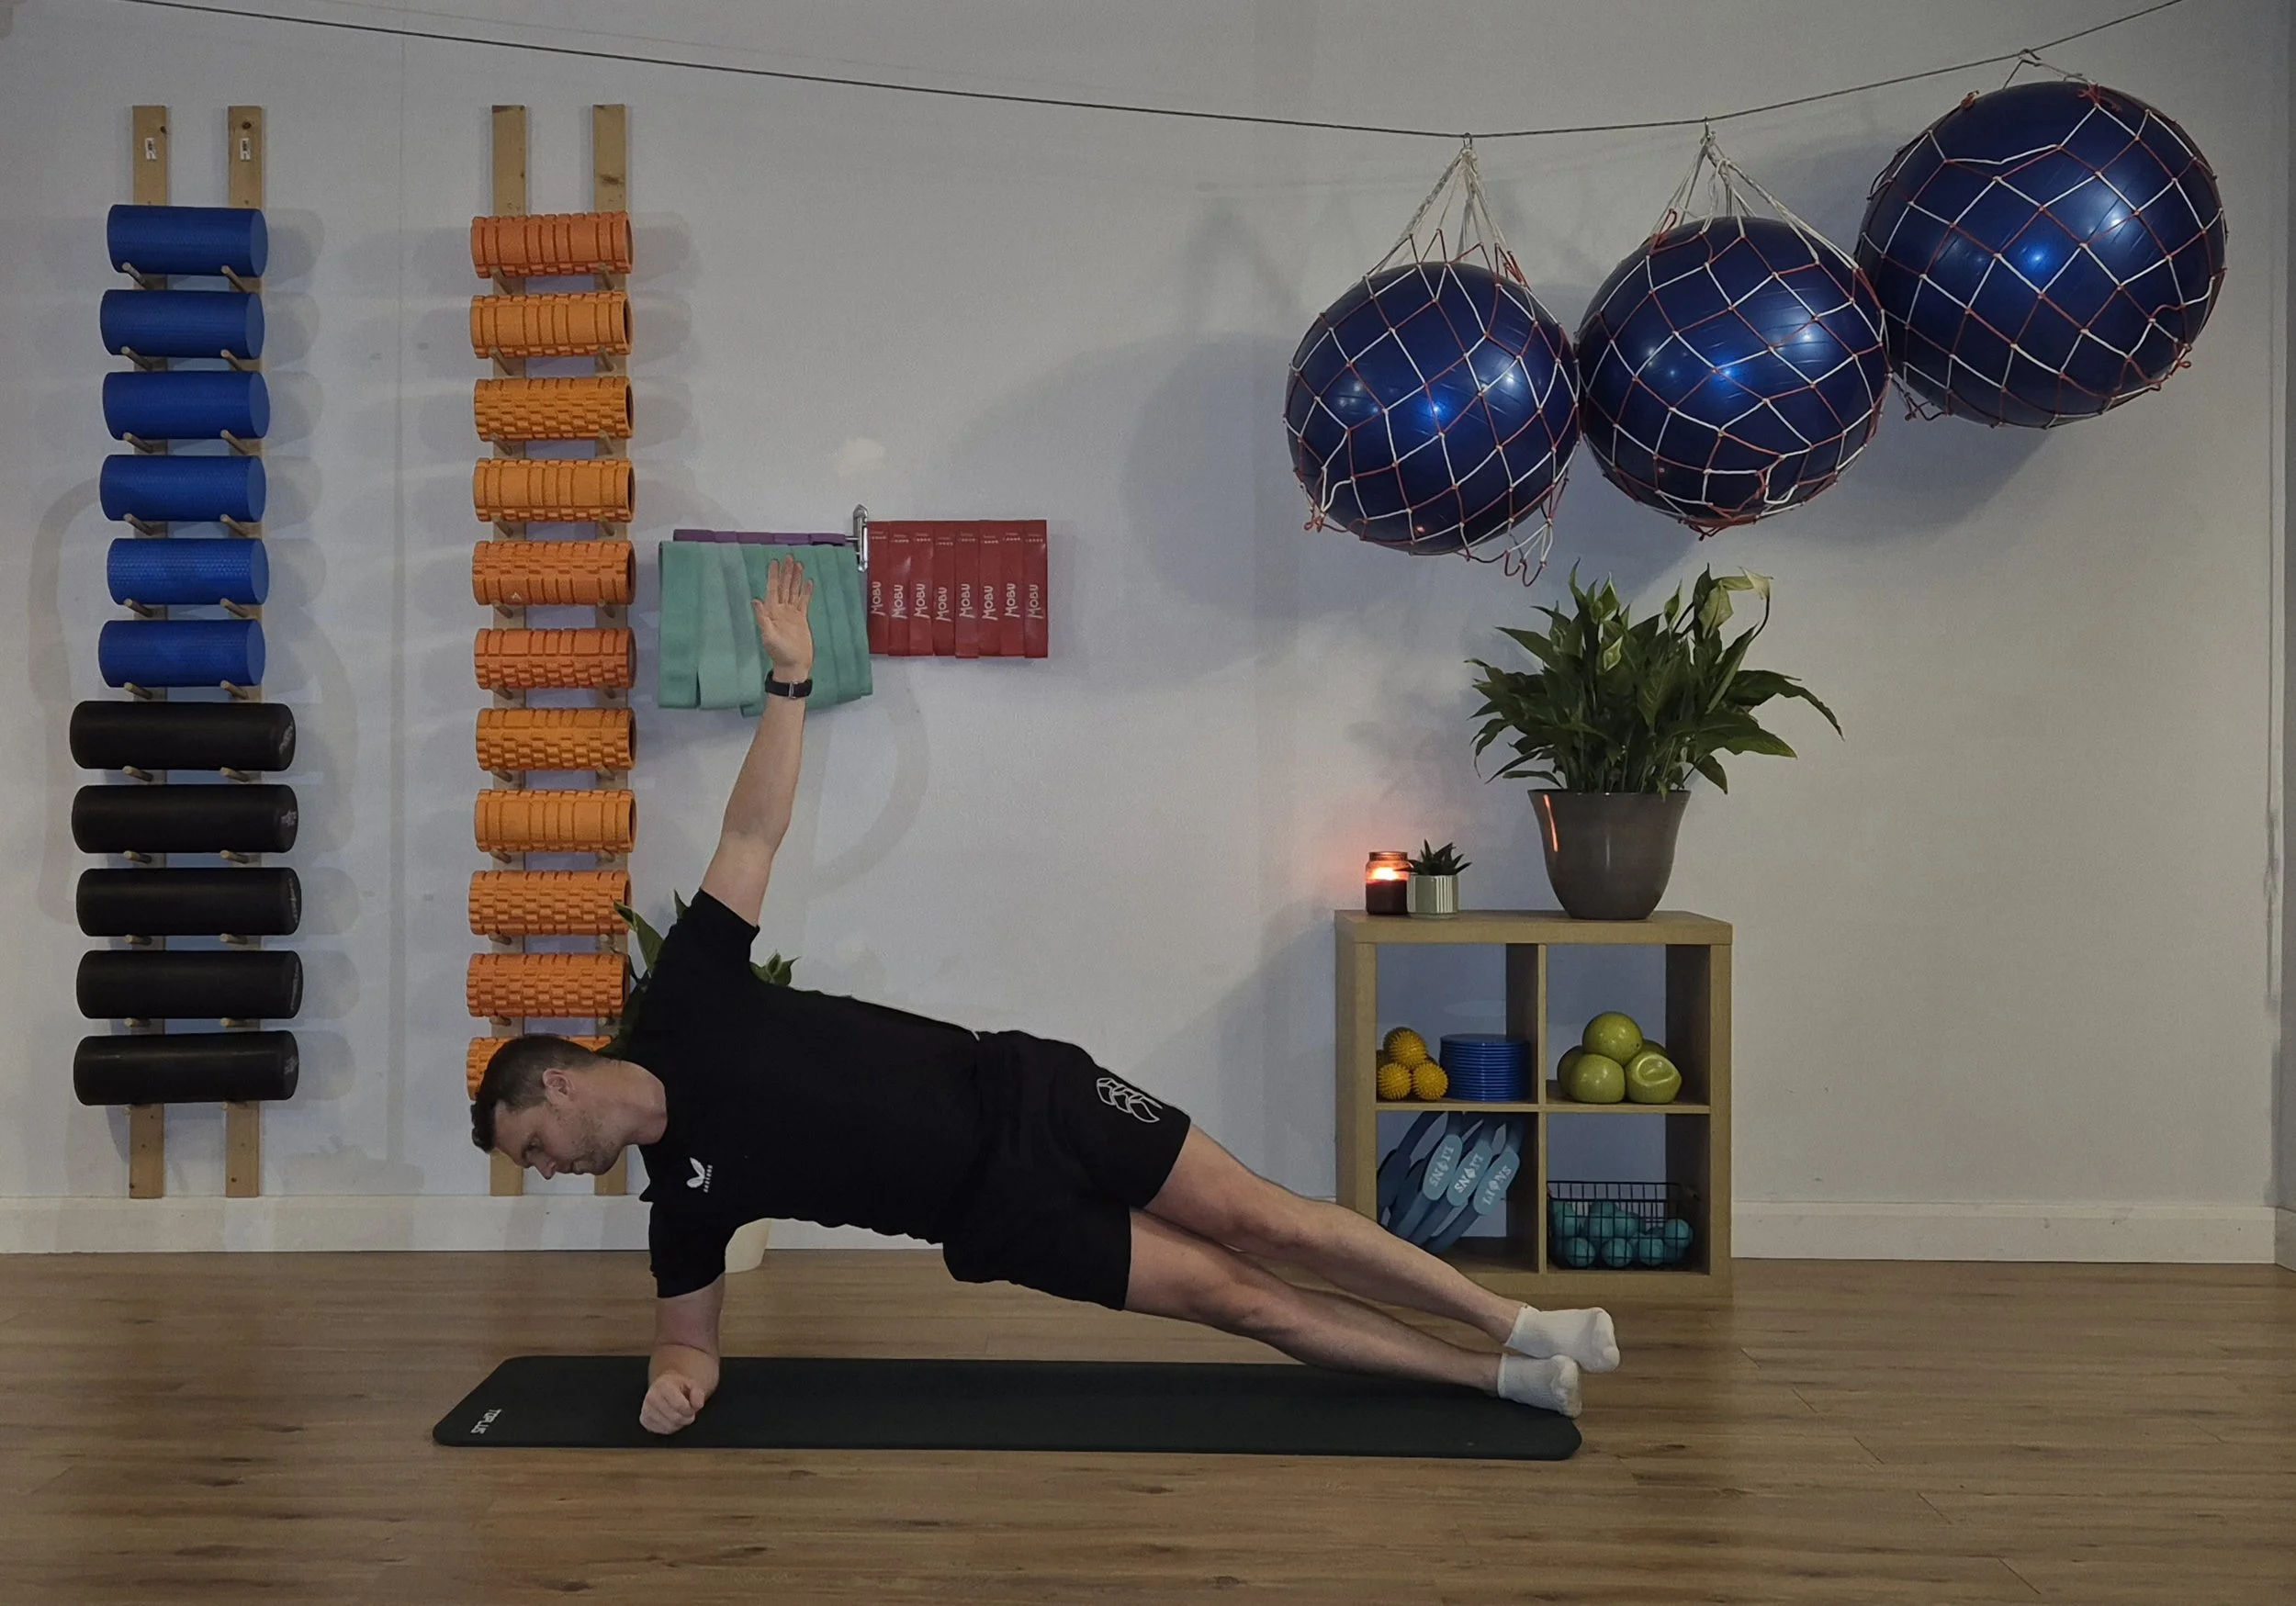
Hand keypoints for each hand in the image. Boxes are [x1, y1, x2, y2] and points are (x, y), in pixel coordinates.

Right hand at [639, 1369, 708, 1435]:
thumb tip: (697, 1405)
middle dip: (686, 1418)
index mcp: (663, 1385)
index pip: (680, 1406)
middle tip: (688, 1412)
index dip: (690, 1410)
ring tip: (679, 1414)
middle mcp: (651, 1397)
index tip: (692, 1407)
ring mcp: (646, 1409)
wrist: (665, 1388)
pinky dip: (671, 1428)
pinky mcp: (644, 1420)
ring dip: (679, 1424)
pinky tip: (671, 1418)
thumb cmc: (679, 1387)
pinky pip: (662, 1431)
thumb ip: (698, 1394)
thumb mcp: (692, 1385)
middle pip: (675, 1418)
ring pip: (669, 1426)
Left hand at [752, 556, 813, 680]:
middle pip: (784, 586)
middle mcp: (781, 610)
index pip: (773, 589)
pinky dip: (806, 592)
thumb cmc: (779, 652)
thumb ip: (762, 618)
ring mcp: (791, 614)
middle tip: (789, 557)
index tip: (774, 562)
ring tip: (799, 565)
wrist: (794, 665)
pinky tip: (808, 582)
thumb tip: (755, 600)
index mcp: (772, 612)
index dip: (773, 576)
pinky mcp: (801, 619)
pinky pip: (804, 602)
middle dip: (786, 572)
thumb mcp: (768, 636)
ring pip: (794, 591)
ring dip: (796, 578)